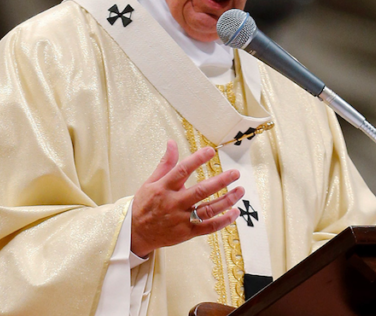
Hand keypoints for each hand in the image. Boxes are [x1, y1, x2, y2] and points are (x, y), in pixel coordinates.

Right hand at [131, 140, 243, 257]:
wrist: (135, 233)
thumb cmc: (144, 205)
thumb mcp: (150, 181)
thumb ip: (166, 163)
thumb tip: (172, 142)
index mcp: (163, 188)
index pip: (182, 171)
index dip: (197, 160)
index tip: (211, 151)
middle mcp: (173, 203)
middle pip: (200, 191)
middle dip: (220, 181)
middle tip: (235, 173)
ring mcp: (181, 220)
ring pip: (208, 209)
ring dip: (227, 200)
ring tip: (240, 190)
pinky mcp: (186, 233)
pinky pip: (208, 227)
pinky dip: (223, 221)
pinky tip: (235, 212)